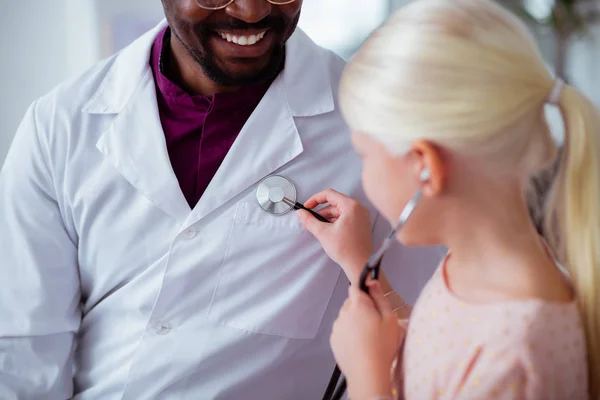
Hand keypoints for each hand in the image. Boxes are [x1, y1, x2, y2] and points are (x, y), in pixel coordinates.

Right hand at [297, 189, 372, 283]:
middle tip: (310, 220)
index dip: (315, 199)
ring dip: (327, 218)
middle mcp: (359, 209)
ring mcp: (361, 217)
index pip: (329, 194)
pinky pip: (345, 217)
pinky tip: (328, 231)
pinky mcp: (361, 224)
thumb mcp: (323, 233)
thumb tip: (301, 213)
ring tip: (319, 229)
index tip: (307, 207)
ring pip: (339, 211)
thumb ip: (309, 221)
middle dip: (321, 211)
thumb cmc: (347, 250)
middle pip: (334, 203)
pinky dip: (335, 222)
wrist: (360, 265)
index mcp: (351, 206)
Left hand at [331, 281, 404, 399]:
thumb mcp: (390, 319)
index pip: (356, 287)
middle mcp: (343, 313)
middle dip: (361, 308)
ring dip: (354, 321)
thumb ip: (380, 298)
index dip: (365, 291)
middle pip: (351, 303)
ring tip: (368, 337)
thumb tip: (372, 282)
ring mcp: (336, 327)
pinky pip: (342, 330)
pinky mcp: (333, 340)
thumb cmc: (382, 346)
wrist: (367, 373)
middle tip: (375, 323)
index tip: (373, 301)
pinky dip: (349, 334)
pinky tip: (360, 345)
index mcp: (358, 304)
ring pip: (346, 317)